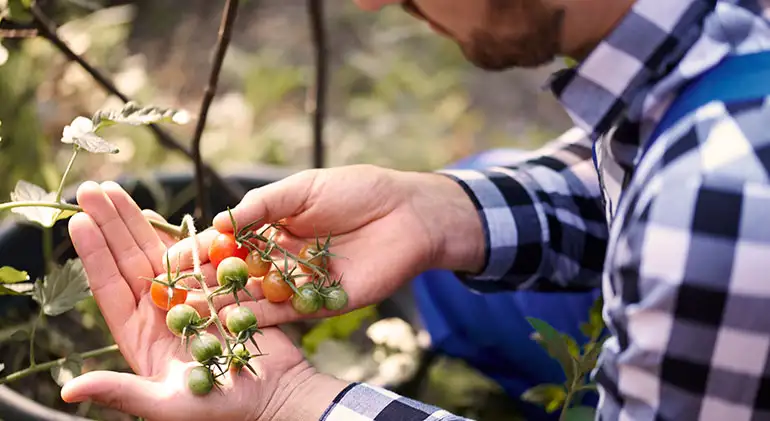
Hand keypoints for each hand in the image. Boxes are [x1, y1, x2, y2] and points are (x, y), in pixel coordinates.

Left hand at [65, 181, 346, 419]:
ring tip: (116, 190)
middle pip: (128, 260)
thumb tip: (70, 389)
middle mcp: (159, 314)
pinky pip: (194, 256)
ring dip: (136, 221)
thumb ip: (122, 392)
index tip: (79, 221)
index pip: (111, 288)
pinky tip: (162, 213)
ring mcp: (188, 299)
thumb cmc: (223, 409)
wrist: (276, 395)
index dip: (94, 254)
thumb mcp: (167, 405)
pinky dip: (179, 234)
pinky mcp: (216, 290)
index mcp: (142, 337)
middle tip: (92, 189)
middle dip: (110, 224)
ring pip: (156, 252)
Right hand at [168, 164, 483, 326]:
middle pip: (235, 275)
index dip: (200, 252)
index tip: (170, 262)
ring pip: (255, 297)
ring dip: (224, 305)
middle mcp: (280, 258)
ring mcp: (298, 283)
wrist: (407, 214)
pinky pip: (284, 314)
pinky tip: (233, 321)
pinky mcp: (318, 303)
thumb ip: (262, 206)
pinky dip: (259, 318)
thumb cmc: (357, 191)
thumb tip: (218, 223)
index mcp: (274, 227)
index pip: (227, 243)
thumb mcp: (302, 189)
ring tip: (191, 314)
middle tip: (169, 295)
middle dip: (204, 284)